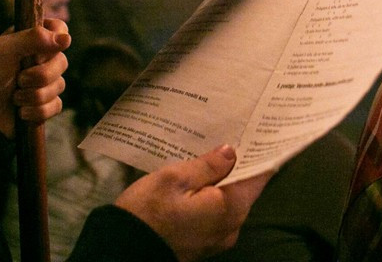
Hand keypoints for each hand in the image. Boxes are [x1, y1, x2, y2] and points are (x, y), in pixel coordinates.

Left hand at [0, 18, 69, 137]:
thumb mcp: (4, 50)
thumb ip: (33, 38)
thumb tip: (66, 38)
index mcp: (34, 39)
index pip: (60, 29)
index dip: (55, 41)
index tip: (38, 53)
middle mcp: (43, 58)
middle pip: (62, 62)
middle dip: (38, 76)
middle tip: (18, 79)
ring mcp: (47, 82)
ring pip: (59, 86)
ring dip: (33, 95)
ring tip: (14, 97)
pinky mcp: (47, 103)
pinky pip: (56, 106)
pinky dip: (36, 111)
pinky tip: (21, 111)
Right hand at [114, 145, 271, 261]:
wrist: (123, 250)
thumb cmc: (149, 211)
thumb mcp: (176, 179)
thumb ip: (208, 166)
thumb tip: (231, 152)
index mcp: (231, 209)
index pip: (258, 177)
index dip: (258, 153)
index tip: (257, 131)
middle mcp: (232, 227)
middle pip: (244, 190)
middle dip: (239, 165)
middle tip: (234, 135)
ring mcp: (218, 239)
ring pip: (229, 202)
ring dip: (224, 181)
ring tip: (215, 153)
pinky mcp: (203, 243)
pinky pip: (216, 214)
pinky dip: (213, 196)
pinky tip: (202, 180)